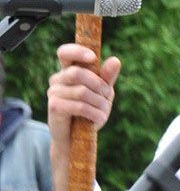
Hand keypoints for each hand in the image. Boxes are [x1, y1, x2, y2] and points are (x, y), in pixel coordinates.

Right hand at [46, 43, 120, 190]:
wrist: (77, 138)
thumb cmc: (90, 111)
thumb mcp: (103, 92)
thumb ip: (107, 77)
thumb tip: (115, 60)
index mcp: (69, 70)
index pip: (65, 52)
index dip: (77, 51)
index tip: (93, 58)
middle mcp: (58, 79)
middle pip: (78, 72)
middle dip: (99, 84)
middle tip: (108, 95)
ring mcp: (53, 93)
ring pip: (82, 91)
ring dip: (99, 102)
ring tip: (104, 111)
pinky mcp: (54, 107)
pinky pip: (78, 105)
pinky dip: (93, 112)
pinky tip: (98, 119)